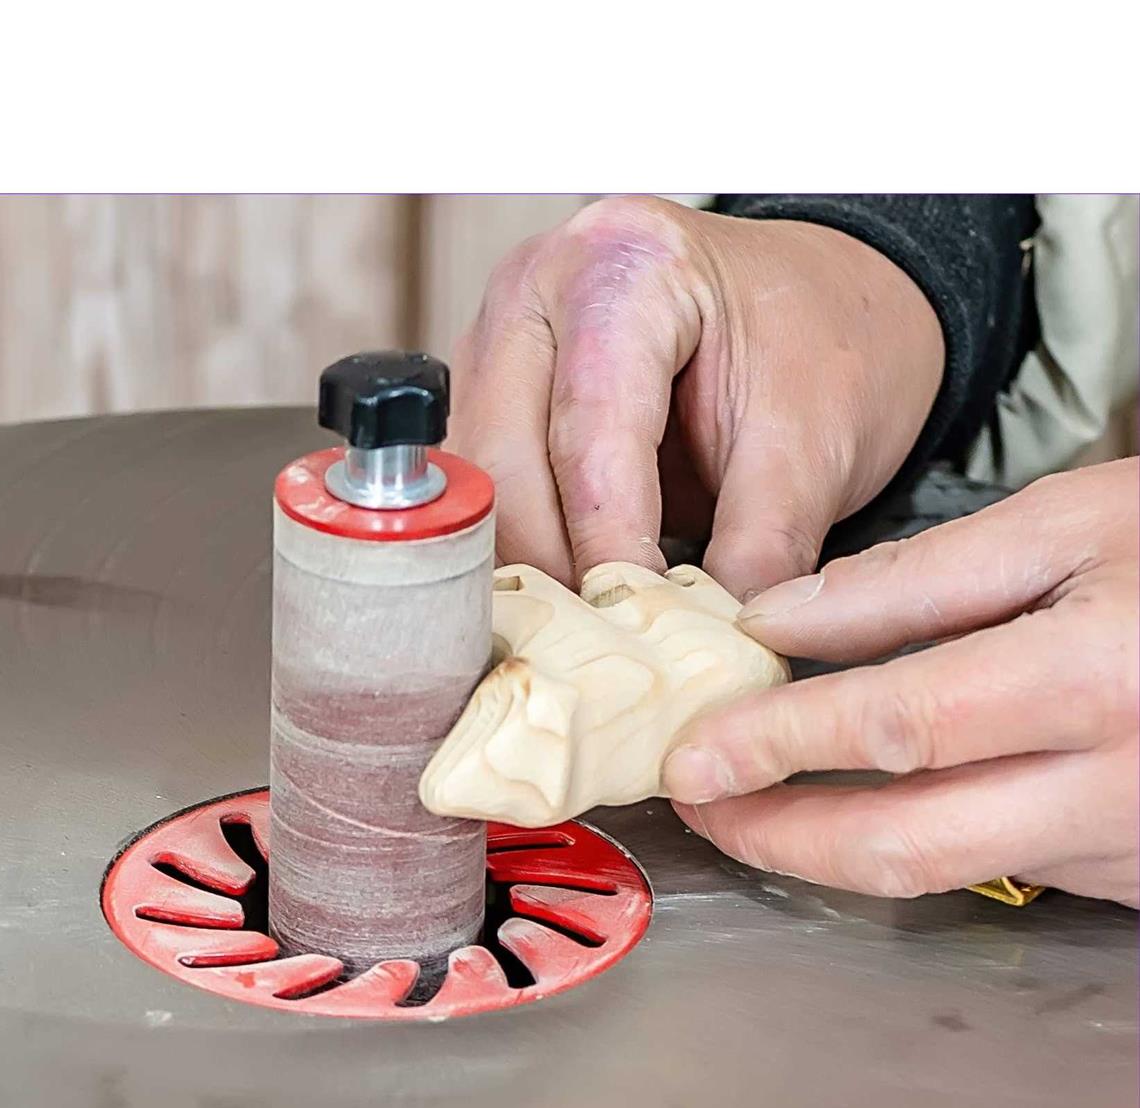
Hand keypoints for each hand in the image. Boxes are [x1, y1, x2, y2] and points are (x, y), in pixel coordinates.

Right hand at [448, 196, 944, 596]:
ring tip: (589, 622)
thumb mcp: (817, 447)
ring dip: (524, 561)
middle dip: (551, 561)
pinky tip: (568, 588)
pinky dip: (519, 546)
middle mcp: (538, 285)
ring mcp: (499, 337)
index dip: (607, 543)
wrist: (826, 312)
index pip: (590, 431)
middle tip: (604, 639)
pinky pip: (482, 487)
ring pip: (477, 482)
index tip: (633, 623)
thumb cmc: (825, 347)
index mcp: (625, 264)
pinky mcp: (489, 391)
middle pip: (503, 458)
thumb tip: (710, 646)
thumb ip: (760, 548)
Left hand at [659, 459, 1139, 905]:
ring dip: (828, 845)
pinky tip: (857, 804)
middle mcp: (1117, 785)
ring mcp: (1131, 846)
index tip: (691, 755)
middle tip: (699, 808)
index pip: (897, 731)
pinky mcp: (1137, 875)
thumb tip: (776, 620)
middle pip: (905, 846)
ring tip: (752, 802)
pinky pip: (1000, 870)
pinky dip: (911, 842)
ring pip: (945, 871)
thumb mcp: (1078, 521)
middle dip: (779, 836)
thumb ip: (920, 580)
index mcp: (1099, 680)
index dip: (777, 746)